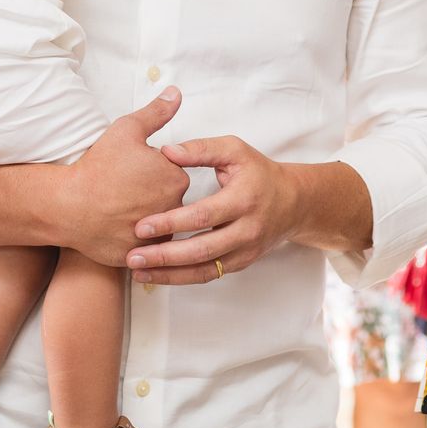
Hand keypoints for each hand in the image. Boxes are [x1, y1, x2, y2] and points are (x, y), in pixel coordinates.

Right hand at [55, 89, 189, 264]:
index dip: (150, 168)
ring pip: (157, 223)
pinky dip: (132, 238)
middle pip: (168, 197)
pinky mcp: (142, 254)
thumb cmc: (98, 166)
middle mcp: (174, 208)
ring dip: (145, 217)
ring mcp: (158, 235)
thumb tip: (176, 93)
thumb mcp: (127, 130)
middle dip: (150, 193)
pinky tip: (114, 227)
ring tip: (117, 208)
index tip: (131, 169)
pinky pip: (143, 246)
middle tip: (121, 188)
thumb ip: (156, 112)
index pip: (173, 171)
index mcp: (175, 177)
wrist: (69, 205)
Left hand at [124, 136, 300, 284]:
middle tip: (133, 256)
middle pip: (202, 250)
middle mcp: (246, 230)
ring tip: (138, 271)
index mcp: (244, 199)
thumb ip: (201, 149)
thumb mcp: (234, 150)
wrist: (293, 203)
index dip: (171, 222)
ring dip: (169, 274)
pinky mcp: (240, 264)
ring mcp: (245, 251)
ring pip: (204, 270)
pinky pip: (208, 275)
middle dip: (165, 256)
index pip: (203, 215)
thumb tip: (166, 151)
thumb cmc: (258, 172)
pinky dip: (181, 278)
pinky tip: (157, 274)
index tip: (141, 225)